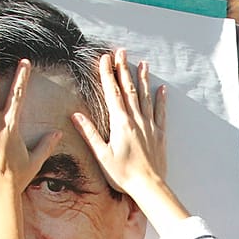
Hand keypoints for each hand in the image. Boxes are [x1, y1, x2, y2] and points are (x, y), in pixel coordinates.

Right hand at [73, 49, 188, 233]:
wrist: (148, 186)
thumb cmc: (123, 174)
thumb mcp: (102, 155)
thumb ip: (89, 133)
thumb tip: (76, 115)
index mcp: (120, 123)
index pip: (111, 92)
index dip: (107, 73)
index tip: (104, 58)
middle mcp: (136, 120)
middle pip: (128, 89)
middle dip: (123, 69)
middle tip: (121, 52)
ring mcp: (149, 126)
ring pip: (146, 97)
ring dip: (142, 79)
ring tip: (142, 63)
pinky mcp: (160, 134)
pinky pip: (161, 113)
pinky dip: (161, 100)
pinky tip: (161, 89)